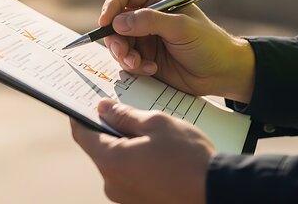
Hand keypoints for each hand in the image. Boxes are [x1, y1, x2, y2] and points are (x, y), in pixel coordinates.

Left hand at [71, 99, 214, 203]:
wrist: (216, 191)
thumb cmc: (188, 157)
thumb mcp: (156, 123)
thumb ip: (124, 115)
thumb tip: (103, 108)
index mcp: (111, 161)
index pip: (82, 135)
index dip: (80, 116)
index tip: (85, 103)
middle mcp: (111, 184)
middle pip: (101, 149)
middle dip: (111, 130)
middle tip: (130, 114)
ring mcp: (124, 198)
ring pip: (117, 164)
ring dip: (127, 147)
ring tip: (153, 136)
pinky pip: (130, 177)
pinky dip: (138, 164)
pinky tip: (159, 155)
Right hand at [100, 0, 254, 102]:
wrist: (221, 73)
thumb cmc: (209, 44)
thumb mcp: (182, 28)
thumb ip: (151, 21)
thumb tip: (118, 22)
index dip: (111, 5)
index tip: (106, 23)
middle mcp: (148, 16)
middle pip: (114, 21)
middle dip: (115, 39)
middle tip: (124, 54)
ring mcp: (145, 38)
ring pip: (117, 43)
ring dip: (124, 56)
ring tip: (140, 65)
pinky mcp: (145, 58)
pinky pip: (126, 60)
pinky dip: (134, 67)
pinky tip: (151, 70)